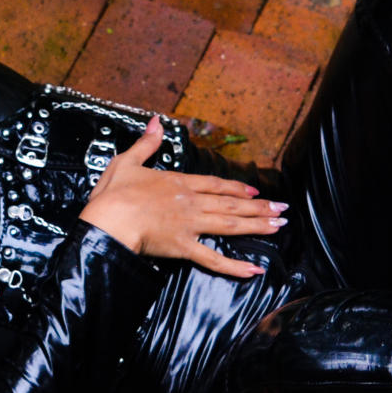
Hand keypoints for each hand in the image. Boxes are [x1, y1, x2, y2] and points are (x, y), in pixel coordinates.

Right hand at [78, 118, 285, 279]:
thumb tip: (157, 122)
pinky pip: (214, 259)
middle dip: (260, 207)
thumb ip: (146, 143)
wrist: (108, 221)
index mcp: (178, 183)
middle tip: (283, 209)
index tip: (256, 191)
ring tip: (279, 226)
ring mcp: (190, 225)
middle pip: (232, 204)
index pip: (216, 185)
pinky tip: (254, 270)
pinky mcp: (184, 247)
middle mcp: (191, 203)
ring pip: (231, 225)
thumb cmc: (113, 194)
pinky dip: (235, 266)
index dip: (238, 188)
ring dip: (257, 226)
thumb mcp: (127, 161)